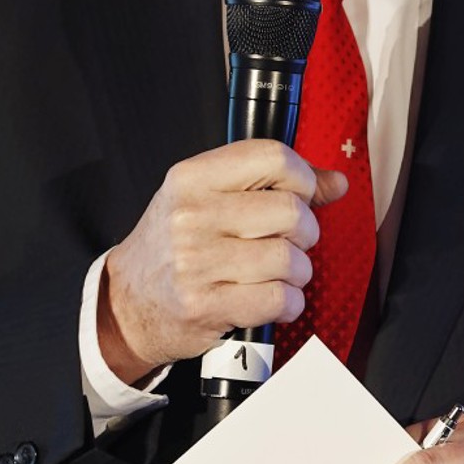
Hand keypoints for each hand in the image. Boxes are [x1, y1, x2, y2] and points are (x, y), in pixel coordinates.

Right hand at [98, 140, 346, 384]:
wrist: (128, 302)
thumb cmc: (173, 246)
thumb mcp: (207, 199)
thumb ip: (270, 185)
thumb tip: (335, 182)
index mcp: (191, 178)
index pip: (272, 157)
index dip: (302, 177)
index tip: (300, 194)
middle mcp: (191, 215)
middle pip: (289, 210)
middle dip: (305, 231)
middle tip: (290, 241)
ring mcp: (196, 262)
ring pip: (288, 259)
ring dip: (298, 272)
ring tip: (280, 274)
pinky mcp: (205, 305)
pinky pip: (278, 299)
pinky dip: (288, 303)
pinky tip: (273, 299)